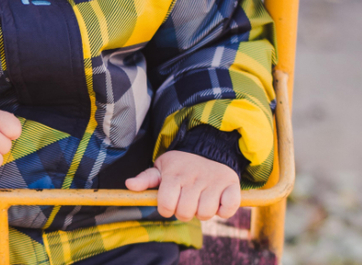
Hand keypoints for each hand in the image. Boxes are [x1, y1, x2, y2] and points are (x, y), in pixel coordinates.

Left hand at [125, 150, 240, 220]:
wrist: (209, 148)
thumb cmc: (181, 164)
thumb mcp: (161, 168)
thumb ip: (145, 179)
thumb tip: (129, 185)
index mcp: (174, 175)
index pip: (166, 205)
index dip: (166, 209)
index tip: (170, 203)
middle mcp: (194, 178)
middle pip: (185, 213)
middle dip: (184, 213)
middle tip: (187, 202)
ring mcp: (214, 181)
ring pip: (206, 213)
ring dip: (203, 212)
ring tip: (201, 201)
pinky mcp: (232, 184)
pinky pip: (228, 209)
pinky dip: (224, 211)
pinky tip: (218, 202)